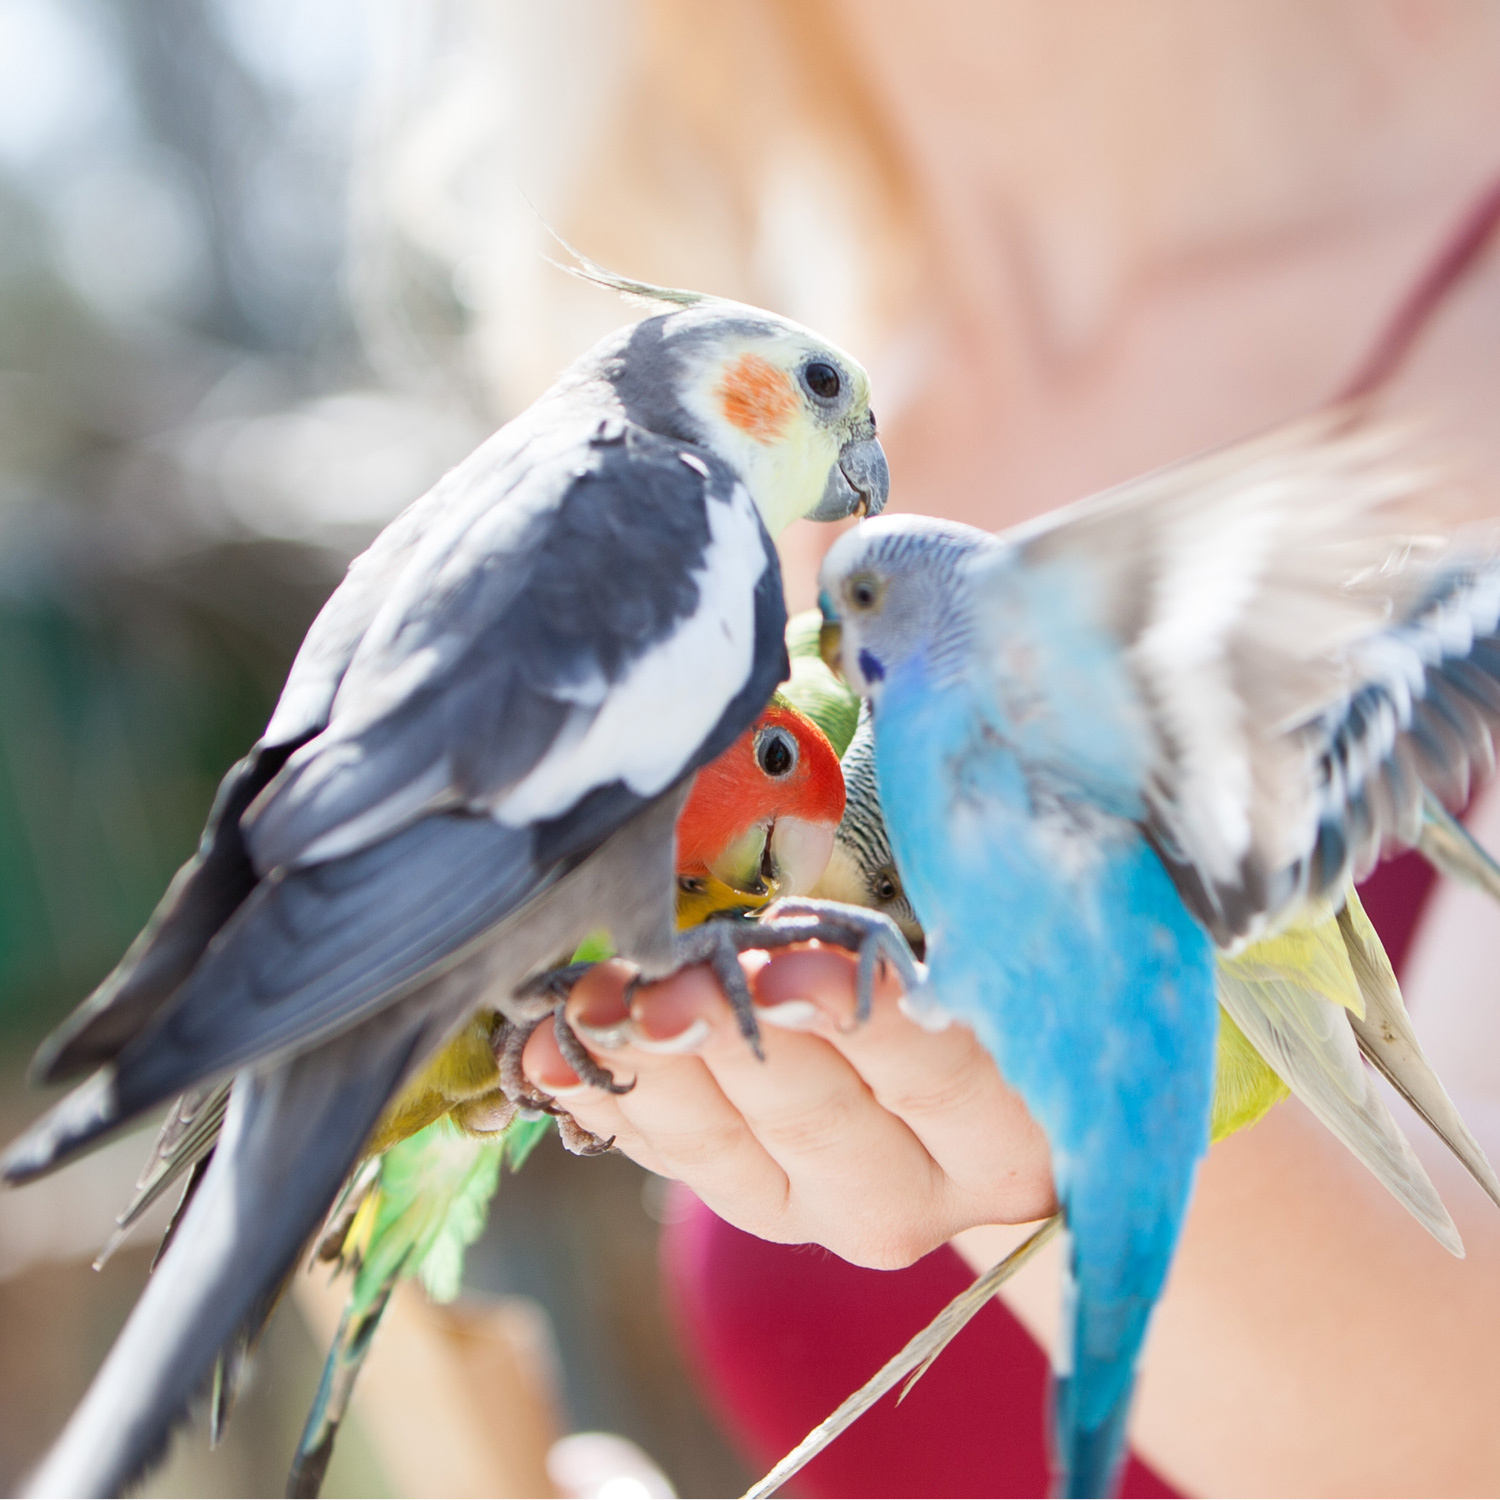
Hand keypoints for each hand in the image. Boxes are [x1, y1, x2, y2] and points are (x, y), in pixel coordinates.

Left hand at [521, 946, 1056, 1268]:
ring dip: (646, 1067)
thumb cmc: (983, 990)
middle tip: (662, 985)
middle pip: (818, 1116)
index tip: (788, 967)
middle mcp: (917, 1192)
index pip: (944, 1074)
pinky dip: (609, 1099)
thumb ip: (959, 917)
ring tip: (586, 1006)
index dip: (868, 1020)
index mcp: (1006, 1135)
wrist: (956, 1106)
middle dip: (726, 1037)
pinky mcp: (751, 1201)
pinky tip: (550, 1055)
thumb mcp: (989, 949)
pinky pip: (669, 1159)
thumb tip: (868, 842)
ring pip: (726, 1150)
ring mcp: (822, 1208)